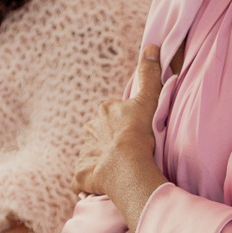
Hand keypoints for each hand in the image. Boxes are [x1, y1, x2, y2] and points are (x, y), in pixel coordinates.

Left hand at [75, 46, 169, 228]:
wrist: (125, 164)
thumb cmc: (138, 132)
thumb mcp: (147, 100)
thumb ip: (149, 75)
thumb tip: (150, 46)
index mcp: (105, 112)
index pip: (113, 115)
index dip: (124, 123)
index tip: (136, 132)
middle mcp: (90, 130)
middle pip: (100, 134)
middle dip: (111, 142)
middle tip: (129, 152)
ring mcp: (85, 153)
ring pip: (94, 155)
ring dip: (103, 162)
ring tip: (120, 171)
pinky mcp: (81, 175)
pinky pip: (85, 179)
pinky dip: (91, 183)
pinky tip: (103, 186)